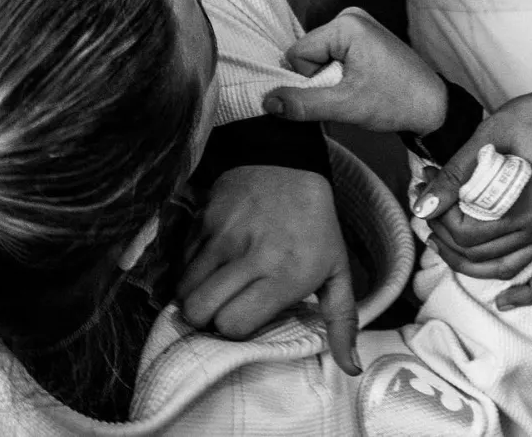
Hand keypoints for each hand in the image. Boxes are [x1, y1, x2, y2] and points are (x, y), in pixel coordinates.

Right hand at [177, 165, 359, 374]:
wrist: (291, 164)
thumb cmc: (316, 227)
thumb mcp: (336, 270)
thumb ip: (342, 320)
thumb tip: (351, 367)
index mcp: (285, 273)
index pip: (234, 324)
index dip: (234, 330)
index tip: (243, 321)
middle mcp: (251, 254)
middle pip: (201, 310)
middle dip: (207, 319)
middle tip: (222, 310)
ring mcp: (224, 233)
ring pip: (184, 287)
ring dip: (193, 296)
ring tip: (213, 290)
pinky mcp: (204, 217)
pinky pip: (180, 258)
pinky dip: (187, 269)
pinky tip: (208, 265)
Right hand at [263, 7, 447, 134]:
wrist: (432, 107)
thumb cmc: (397, 101)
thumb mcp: (345, 106)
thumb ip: (303, 103)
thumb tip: (268, 101)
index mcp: (346, 24)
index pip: (297, 53)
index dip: (308, 81)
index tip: (336, 93)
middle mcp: (351, 17)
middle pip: (307, 54)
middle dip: (319, 80)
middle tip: (349, 93)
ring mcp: (358, 25)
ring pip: (318, 58)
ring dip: (329, 80)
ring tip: (357, 90)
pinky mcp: (363, 37)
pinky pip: (333, 57)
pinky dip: (338, 76)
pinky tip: (359, 85)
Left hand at [414, 75, 531, 309]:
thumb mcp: (491, 133)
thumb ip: (457, 172)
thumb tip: (425, 203)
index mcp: (521, 206)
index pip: (467, 233)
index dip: (440, 217)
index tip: (428, 191)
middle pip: (480, 253)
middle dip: (446, 235)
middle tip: (429, 211)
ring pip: (507, 268)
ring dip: (471, 265)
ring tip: (445, 247)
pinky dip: (530, 293)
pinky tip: (506, 299)